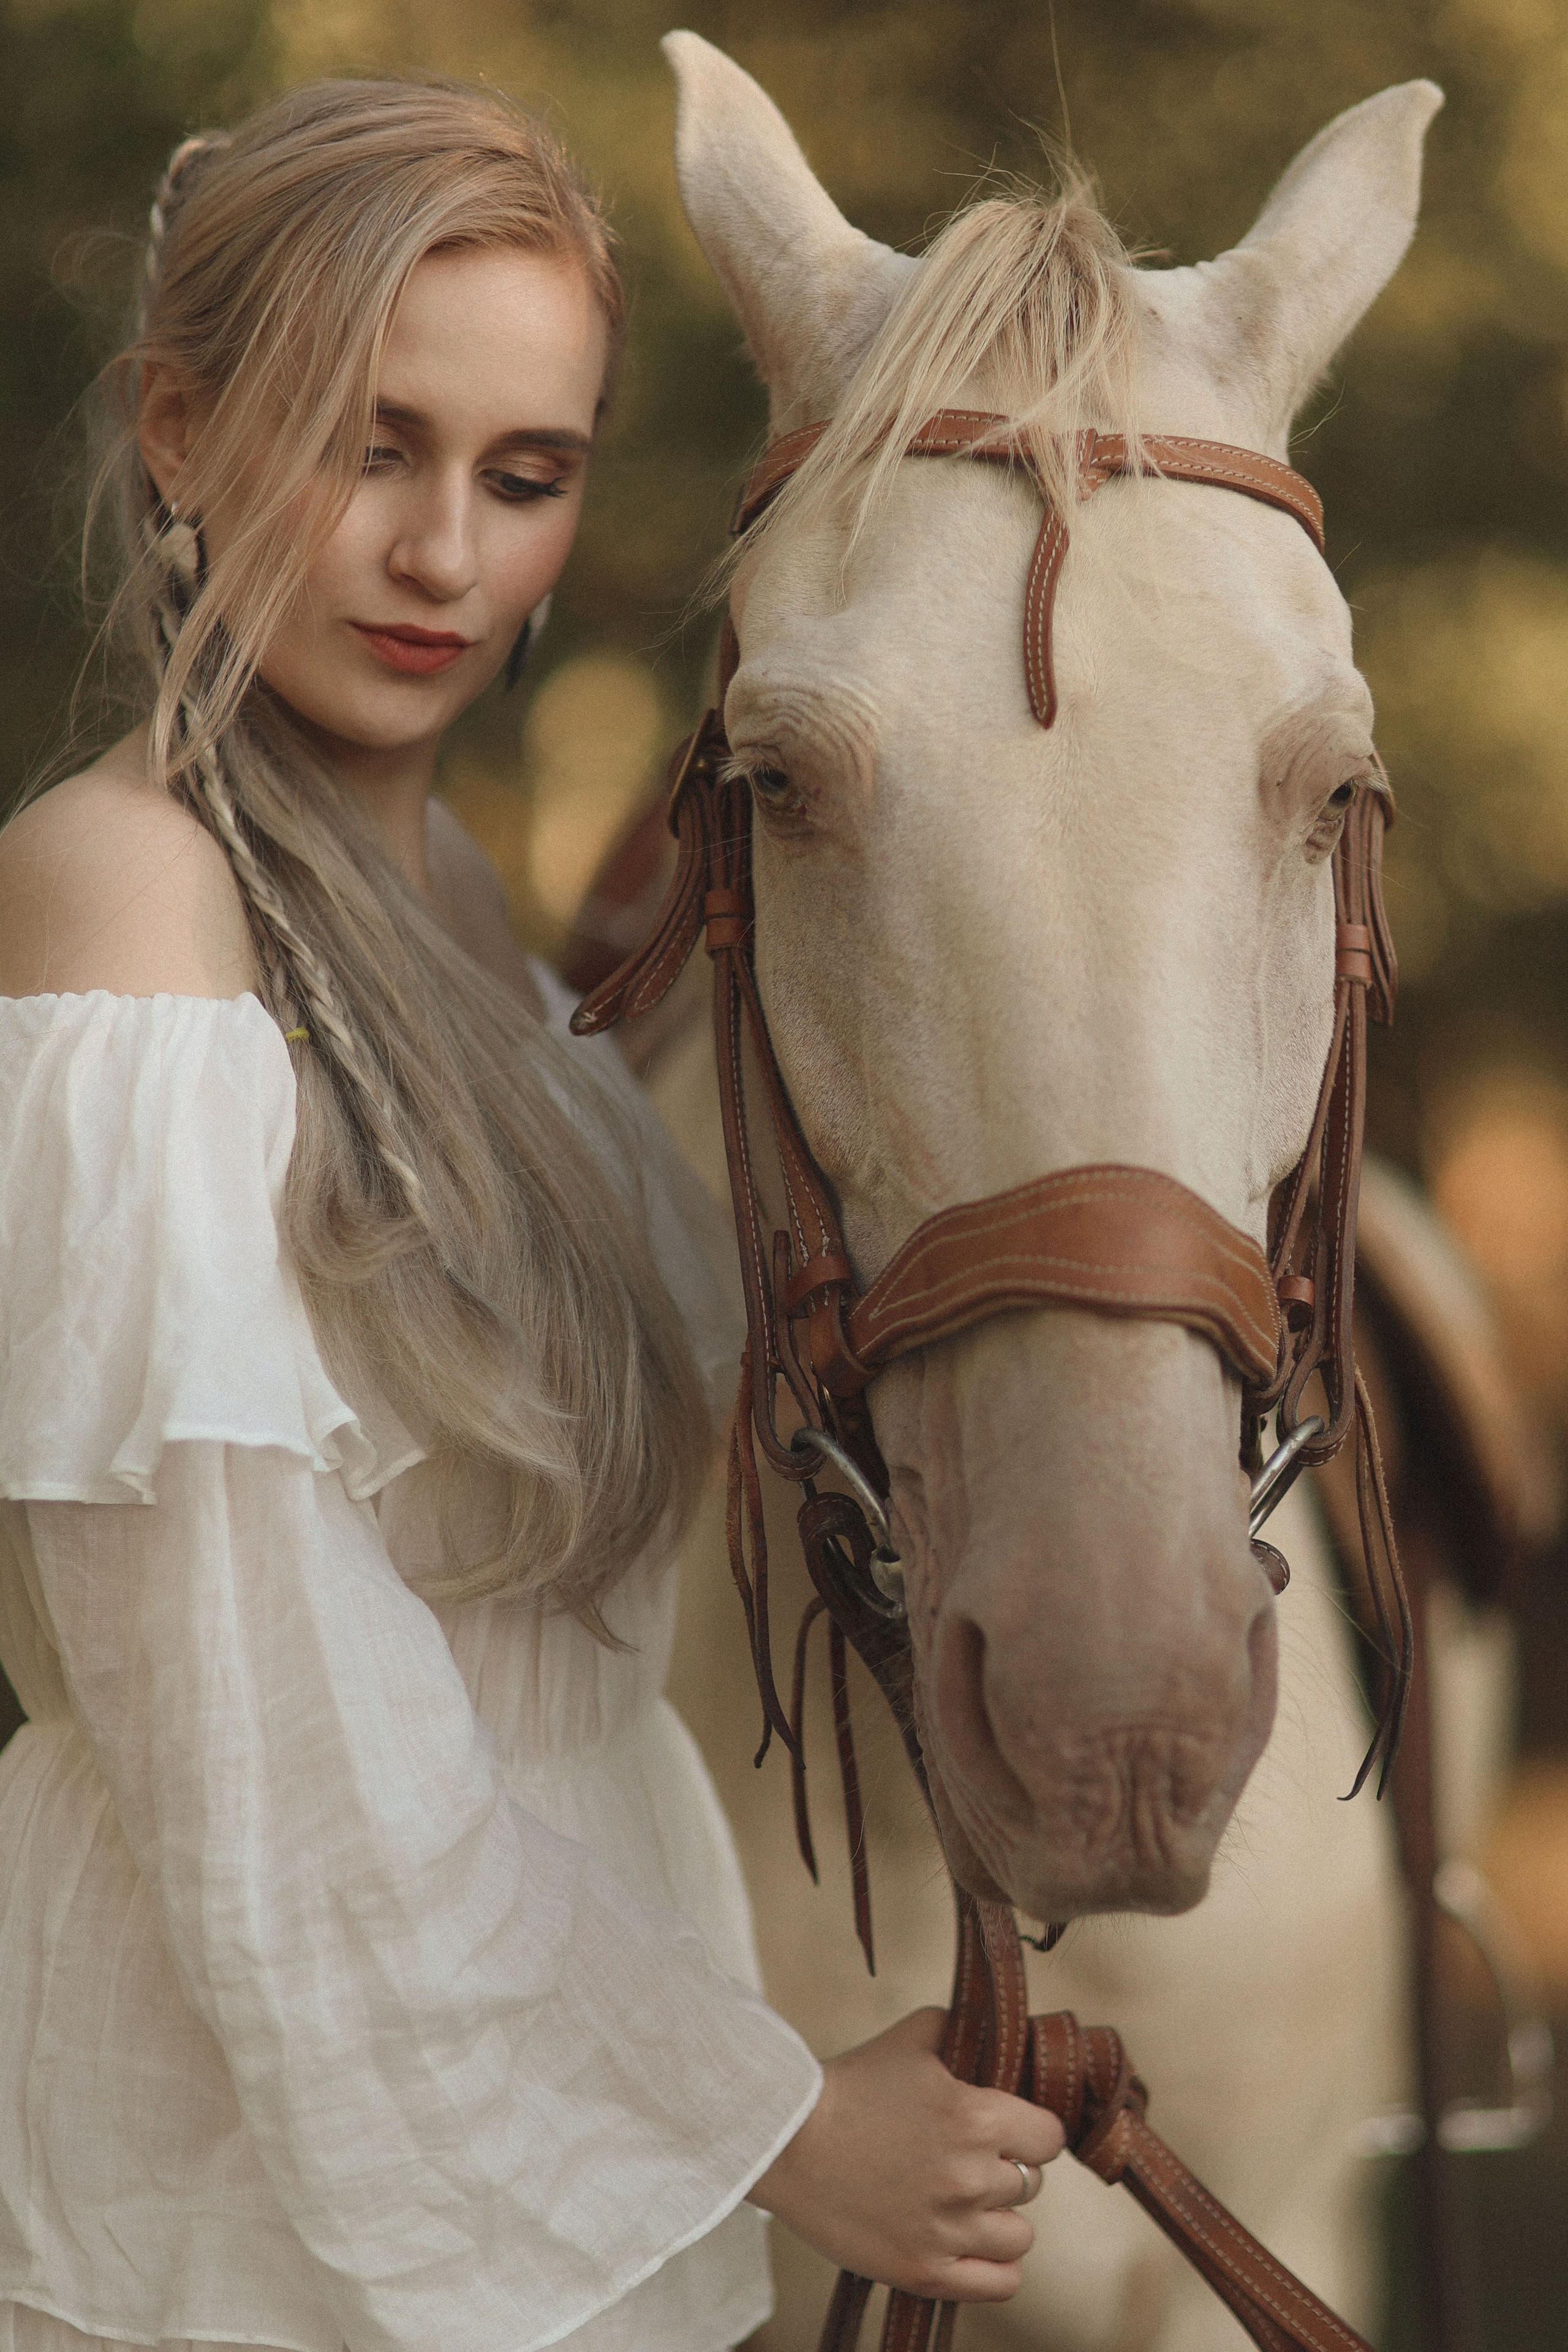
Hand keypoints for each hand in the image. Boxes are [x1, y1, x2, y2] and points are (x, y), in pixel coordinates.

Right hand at [746, 2007, 1064, 2300]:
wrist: (785, 2139)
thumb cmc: (848, 2084)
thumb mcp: (912, 2038)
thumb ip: (964, 2033)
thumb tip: (1000, 2037)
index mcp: (975, 2116)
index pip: (1049, 2137)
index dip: (1030, 2130)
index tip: (1006, 2129)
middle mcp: (970, 2176)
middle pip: (1031, 2184)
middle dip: (1003, 2169)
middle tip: (963, 2159)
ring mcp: (947, 2229)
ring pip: (1019, 2236)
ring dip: (997, 2218)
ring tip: (960, 2201)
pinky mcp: (923, 2270)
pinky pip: (1000, 2283)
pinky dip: (993, 2267)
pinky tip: (968, 2243)